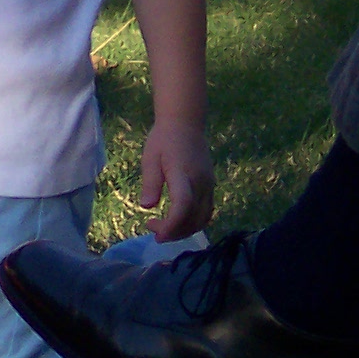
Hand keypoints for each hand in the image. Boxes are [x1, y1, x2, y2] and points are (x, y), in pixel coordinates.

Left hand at [137, 117, 213, 240]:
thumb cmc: (163, 140)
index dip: (172, 225)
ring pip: (202, 219)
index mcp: (183, 174)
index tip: (156, 233)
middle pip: (193, 218)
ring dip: (185, 231)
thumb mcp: (150, 158)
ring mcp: (209, 186)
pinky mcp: (211, 187)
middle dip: (175, 232)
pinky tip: (179, 222)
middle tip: (154, 231)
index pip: (183, 205)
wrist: (185, 124)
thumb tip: (147, 206)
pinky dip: (194, 223)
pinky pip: (207, 212)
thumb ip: (151, 183)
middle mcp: (200, 183)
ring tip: (165, 229)